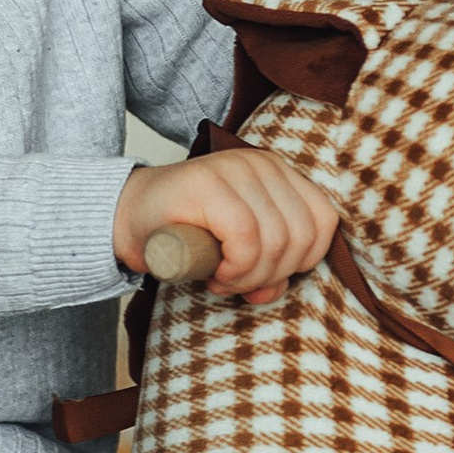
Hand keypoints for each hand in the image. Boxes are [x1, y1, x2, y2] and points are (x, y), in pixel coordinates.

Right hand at [114, 146, 339, 308]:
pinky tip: (214, 274)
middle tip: (237, 282)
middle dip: (272, 274)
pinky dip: (235, 270)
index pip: (323, 222)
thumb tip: (277, 288)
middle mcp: (263, 164)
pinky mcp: (210, 183)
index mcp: (280, 174)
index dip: (302, 262)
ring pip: (276, 240)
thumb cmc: (188, 236)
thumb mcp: (243, 252)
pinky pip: (246, 241)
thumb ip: (271, 268)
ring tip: (223, 279)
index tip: (266, 276)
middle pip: (302, 235)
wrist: (130, 219)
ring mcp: (236, 169)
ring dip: (250, 277)